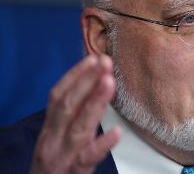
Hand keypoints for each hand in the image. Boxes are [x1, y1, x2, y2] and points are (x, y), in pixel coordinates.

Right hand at [30, 55, 120, 173]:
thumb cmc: (55, 163)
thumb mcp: (57, 137)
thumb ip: (73, 115)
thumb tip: (95, 86)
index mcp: (50, 127)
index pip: (58, 96)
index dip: (75, 76)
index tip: (93, 58)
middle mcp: (53, 138)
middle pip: (68, 106)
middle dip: (87, 81)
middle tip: (106, 61)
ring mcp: (64, 154)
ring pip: (79, 127)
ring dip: (95, 102)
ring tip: (110, 83)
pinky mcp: (76, 171)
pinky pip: (90, 156)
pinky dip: (102, 143)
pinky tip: (117, 132)